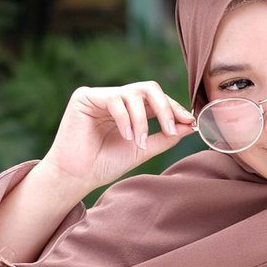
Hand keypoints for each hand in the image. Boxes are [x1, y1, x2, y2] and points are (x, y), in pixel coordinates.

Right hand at [39, 81, 197, 197]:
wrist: (77, 178)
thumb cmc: (105, 165)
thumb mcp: (142, 150)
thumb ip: (164, 137)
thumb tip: (189, 125)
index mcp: (129, 109)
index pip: (156, 100)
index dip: (174, 108)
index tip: (190, 122)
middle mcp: (116, 98)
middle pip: (149, 88)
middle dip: (165, 107)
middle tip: (171, 129)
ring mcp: (100, 95)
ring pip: (133, 94)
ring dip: (142, 120)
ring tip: (138, 142)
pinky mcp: (84, 97)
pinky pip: (114, 99)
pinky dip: (125, 118)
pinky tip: (126, 137)